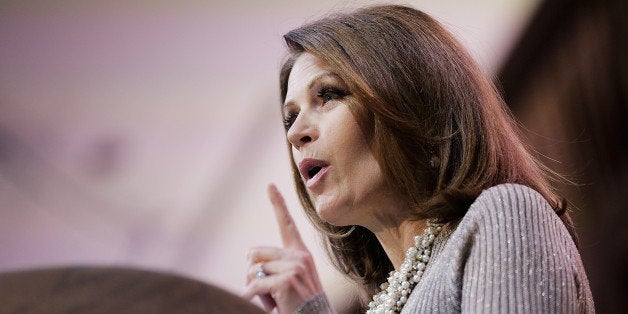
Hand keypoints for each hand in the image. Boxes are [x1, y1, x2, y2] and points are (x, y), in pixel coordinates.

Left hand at [243, 184, 323, 312]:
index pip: (287, 224)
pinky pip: (254, 285)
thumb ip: (276, 266)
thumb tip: (250, 262)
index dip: (278, 203)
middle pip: (254, 254)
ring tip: (274, 299)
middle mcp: (298, 256)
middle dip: (253, 274)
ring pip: (252, 271)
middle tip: (270, 291)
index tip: (270, 185)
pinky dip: (252, 297)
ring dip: (255, 289)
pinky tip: (269, 306)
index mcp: (300, 253)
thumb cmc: (300, 304)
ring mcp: (293, 268)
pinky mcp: (286, 281)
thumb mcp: (291, 280)